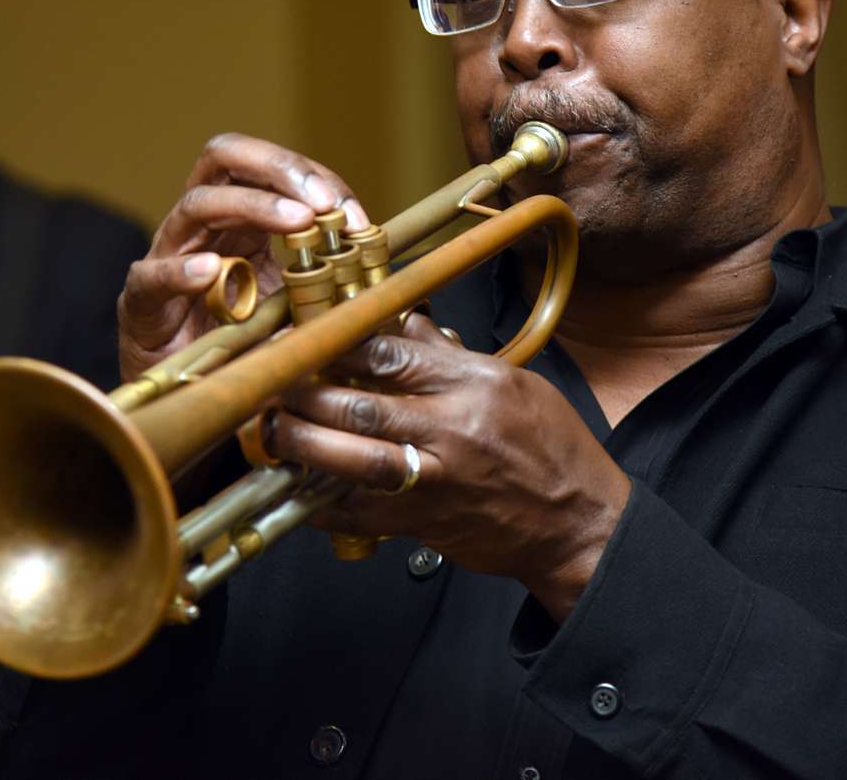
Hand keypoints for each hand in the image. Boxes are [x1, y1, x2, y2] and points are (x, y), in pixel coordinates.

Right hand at [117, 133, 368, 379]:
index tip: (355, 218)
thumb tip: (378, 280)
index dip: (320, 184)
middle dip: (281, 169)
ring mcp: (171, 256)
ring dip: (254, 206)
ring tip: (297, 222)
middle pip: (228, 159)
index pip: (277, 172)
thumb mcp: (297, 311)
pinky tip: (210, 270)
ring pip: (199, 204)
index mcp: (242, 218)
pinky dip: (181, 270)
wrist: (189, 395)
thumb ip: (327, 288)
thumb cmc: (243, 346)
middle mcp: (205, 225)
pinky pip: (154, 275)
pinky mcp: (143, 300)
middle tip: (322, 199)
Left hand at [266, 315, 631, 620]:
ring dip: (302, 444)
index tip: (303, 337)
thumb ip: (448, 355)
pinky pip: (357, 514)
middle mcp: (450, 430)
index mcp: (472, 385)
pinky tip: (292, 488)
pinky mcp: (421, 524)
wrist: (578, 525)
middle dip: (304, 393)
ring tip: (270, 430)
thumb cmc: (549, 447)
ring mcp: (433, 481)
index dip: (337, 344)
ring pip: (353, 460)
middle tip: (268, 382)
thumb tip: (402, 321)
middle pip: (360, 405)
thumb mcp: (511, 381)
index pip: (390, 353)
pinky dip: (319, 503)